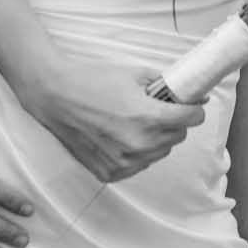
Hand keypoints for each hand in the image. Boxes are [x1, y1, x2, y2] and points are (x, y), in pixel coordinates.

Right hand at [20, 66, 204, 183]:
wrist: (54, 96)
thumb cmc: (91, 81)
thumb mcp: (134, 74)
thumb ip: (166, 86)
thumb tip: (193, 96)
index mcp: (148, 118)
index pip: (191, 119)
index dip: (192, 109)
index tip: (189, 106)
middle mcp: (139, 145)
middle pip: (177, 137)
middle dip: (172, 123)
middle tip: (155, 110)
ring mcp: (124, 162)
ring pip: (159, 153)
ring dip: (155, 139)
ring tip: (132, 122)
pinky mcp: (111, 172)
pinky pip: (138, 165)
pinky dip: (135, 153)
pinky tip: (119, 136)